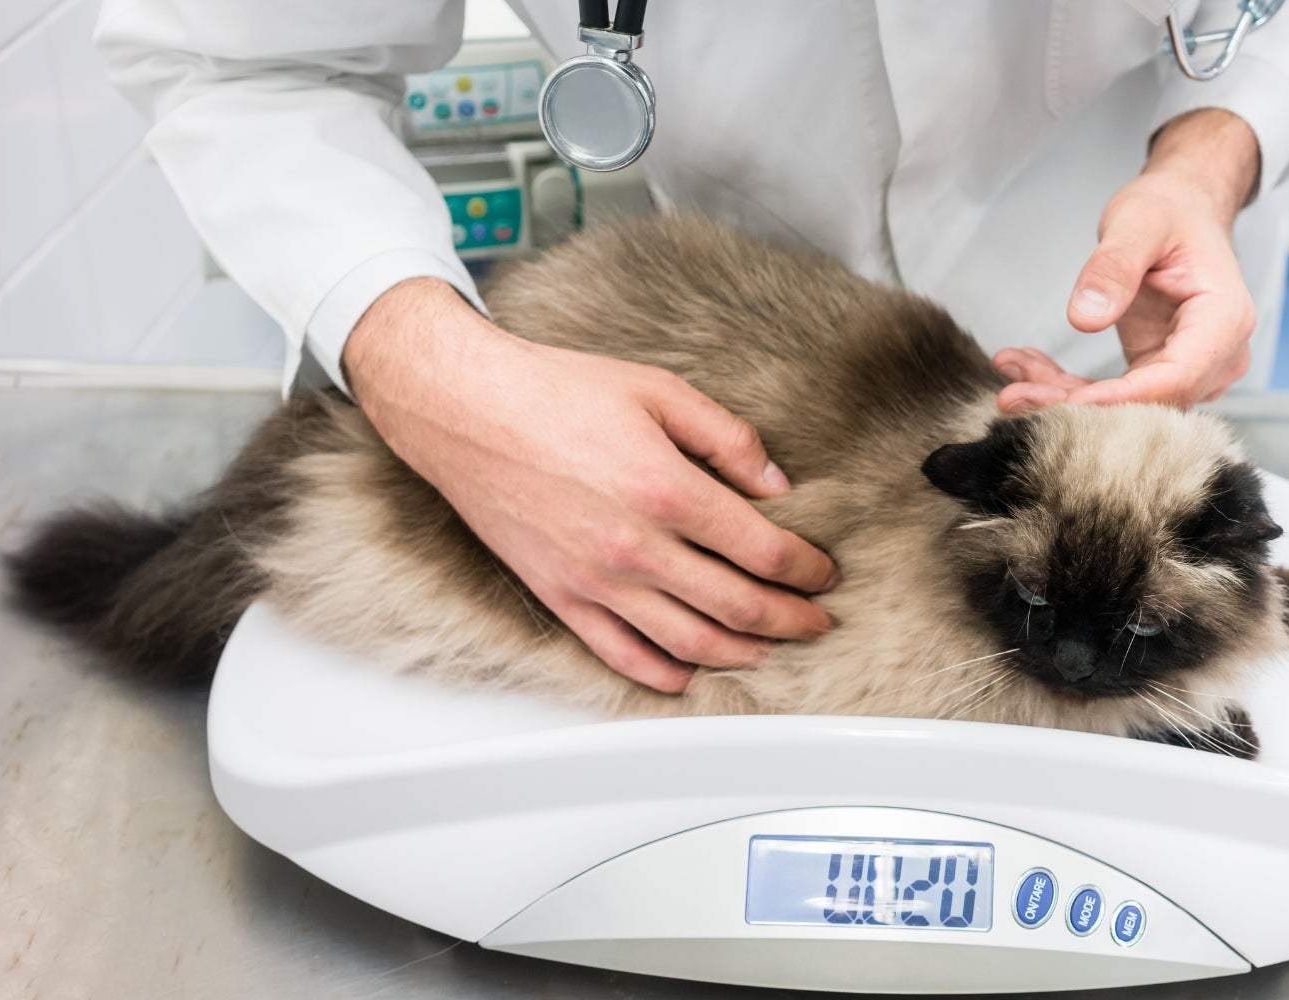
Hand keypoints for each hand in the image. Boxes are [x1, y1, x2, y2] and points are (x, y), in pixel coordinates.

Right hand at [342, 278, 836, 692]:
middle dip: (790, 620)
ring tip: (770, 650)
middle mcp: (634, 547)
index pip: (763, 551)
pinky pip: (620, 653)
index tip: (823, 574)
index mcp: (667, 491)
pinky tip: (689, 673)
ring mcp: (595, 580)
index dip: (806, 570)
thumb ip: (727, 440)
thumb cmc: (554, 391)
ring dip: (741, 653)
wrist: (464, 409)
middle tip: (817, 621)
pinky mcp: (559, 596)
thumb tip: (777, 486)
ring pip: (688, 642)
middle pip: (737, 606)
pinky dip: (662, 673)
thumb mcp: (658, 391)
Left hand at [996, 108, 1259, 412]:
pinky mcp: (1161, 371)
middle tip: (1014, 396)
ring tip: (1012, 377)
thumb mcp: (1139, 222)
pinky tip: (1027, 368)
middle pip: (1149, 402)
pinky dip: (1069, 386)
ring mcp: (1192, 369)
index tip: (1065, 399)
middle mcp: (1217, 356)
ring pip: (1128, 406)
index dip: (1120, 398)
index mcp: (1224, 321)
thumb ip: (1114, 268)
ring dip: (1065, 398)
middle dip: (1079, 404)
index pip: (1176, 378)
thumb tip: (1084, 318)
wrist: (1183, 210)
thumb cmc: (1171, 210)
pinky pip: (1115, 392)